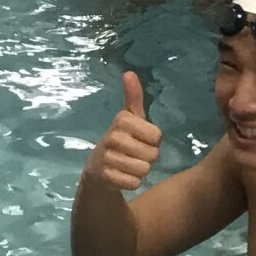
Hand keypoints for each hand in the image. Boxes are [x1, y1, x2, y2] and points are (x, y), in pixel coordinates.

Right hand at [95, 71, 161, 191]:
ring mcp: (107, 157)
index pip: (157, 136)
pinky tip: (121, 176)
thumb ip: (133, 97)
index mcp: (122, 120)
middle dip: (147, 157)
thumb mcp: (130, 118)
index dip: (153, 141)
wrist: (97, 168)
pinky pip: (134, 183)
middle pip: (153, 154)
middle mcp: (113, 136)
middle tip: (134, 154)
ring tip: (128, 164)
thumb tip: (129, 73)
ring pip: (144, 169)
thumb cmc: (121, 139)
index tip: (140, 139)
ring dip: (140, 171)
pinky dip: (131, 182)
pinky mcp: (105, 177)